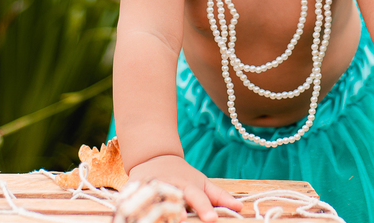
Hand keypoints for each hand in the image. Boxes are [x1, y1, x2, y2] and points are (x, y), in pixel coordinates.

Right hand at [126, 154, 241, 221]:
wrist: (154, 157)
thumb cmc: (182, 175)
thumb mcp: (201, 183)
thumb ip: (219, 196)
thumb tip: (239, 207)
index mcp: (187, 185)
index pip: (197, 197)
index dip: (204, 208)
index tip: (211, 219)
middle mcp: (170, 186)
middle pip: (175, 200)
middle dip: (178, 210)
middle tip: (182, 220)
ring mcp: (151, 188)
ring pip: (154, 201)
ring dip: (158, 211)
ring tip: (165, 219)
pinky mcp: (134, 191)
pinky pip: (134, 202)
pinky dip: (136, 209)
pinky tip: (139, 217)